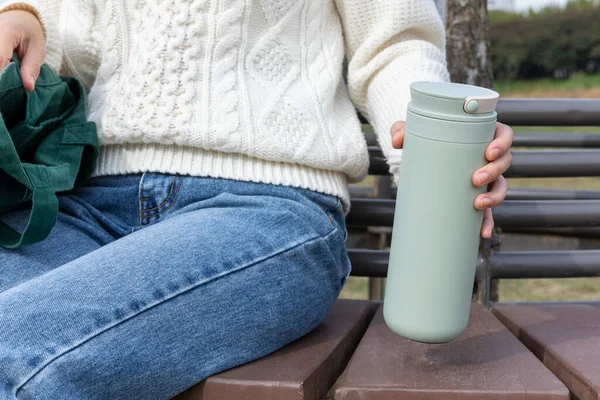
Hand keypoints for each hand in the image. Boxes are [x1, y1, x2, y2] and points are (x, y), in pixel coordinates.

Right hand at [0, 10, 45, 90]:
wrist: (19, 19)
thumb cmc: (30, 34)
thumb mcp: (37, 49)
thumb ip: (32, 67)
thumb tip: (28, 87)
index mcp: (6, 32)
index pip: (0, 57)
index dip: (2, 76)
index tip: (8, 90)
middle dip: (2, 78)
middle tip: (10, 90)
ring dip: (1, 75)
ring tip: (8, 84)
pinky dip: (0, 69)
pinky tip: (4, 77)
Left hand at [390, 121, 513, 238]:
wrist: (418, 159)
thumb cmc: (423, 138)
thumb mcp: (412, 132)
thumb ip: (402, 131)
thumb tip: (397, 140)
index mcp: (481, 135)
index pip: (503, 135)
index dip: (502, 143)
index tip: (489, 152)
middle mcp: (487, 157)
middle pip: (505, 162)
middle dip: (494, 171)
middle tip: (475, 179)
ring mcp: (485, 178)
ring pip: (500, 186)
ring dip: (494, 196)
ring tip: (478, 203)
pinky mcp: (476, 196)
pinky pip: (487, 211)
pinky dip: (487, 222)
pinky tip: (483, 233)